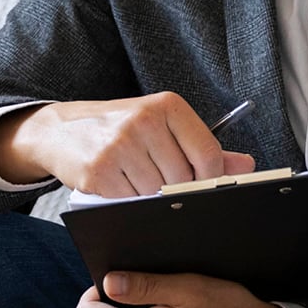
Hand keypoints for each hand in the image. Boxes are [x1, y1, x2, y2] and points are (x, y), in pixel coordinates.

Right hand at [0, 91, 255, 195]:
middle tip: (157, 181)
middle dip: (174, 190)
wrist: (61, 130)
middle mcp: (144, 121)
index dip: (209, 179)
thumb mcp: (162, 128)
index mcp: (167, 106)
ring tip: (134, 180)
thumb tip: (246, 166)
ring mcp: (119, 145)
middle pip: (183, 179)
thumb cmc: (119, 130)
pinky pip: (129, 201)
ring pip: (156, 193)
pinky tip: (117, 186)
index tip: (198, 184)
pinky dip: (126, 201)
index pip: (208, 154)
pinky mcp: (99, 169)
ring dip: (148, 197)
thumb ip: (203, 147)